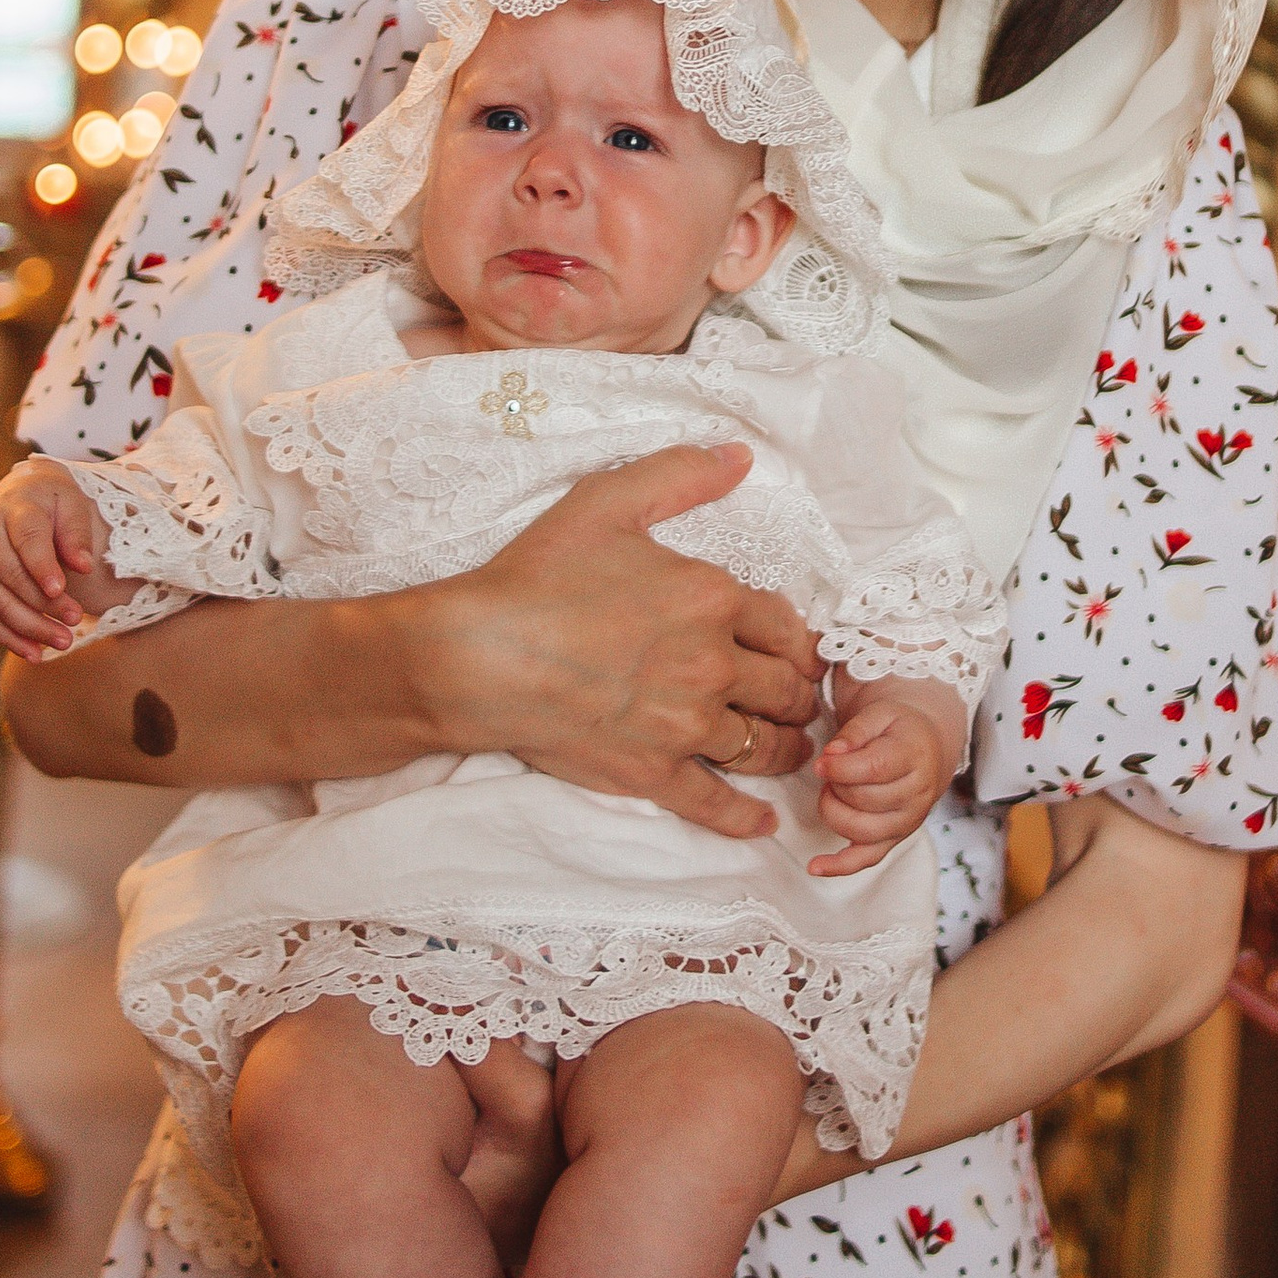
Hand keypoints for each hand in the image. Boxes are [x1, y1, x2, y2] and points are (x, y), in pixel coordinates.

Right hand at [0, 460, 115, 660]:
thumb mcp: (70, 503)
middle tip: (77, 621)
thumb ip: (76, 533)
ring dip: (29, 627)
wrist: (17, 495)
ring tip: (64, 643)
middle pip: (11, 576)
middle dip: (43, 604)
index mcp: (12, 510)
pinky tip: (35, 654)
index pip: (26, 540)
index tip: (61, 589)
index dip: (41, 566)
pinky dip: (9, 637)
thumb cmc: (51, 501)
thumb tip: (84, 566)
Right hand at [413, 444, 824, 840]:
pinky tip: (761, 820)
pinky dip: (744, 817)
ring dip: (785, 746)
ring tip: (788, 746)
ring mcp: (684, 726)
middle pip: (786, 689)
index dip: (796, 636)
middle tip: (796, 697)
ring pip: (765, 746)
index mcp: (712, 599)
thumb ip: (681, 475)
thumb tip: (741, 457)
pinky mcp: (651, 773)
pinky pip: (715, 805)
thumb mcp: (608, 500)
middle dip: (798, 693)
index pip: (786, 624)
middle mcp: (712, 666)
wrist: (478, 655)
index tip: (794, 647)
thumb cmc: (538, 575)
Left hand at [810, 689, 953, 876]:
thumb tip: (831, 754)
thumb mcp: (880, 713)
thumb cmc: (898, 729)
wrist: (926, 748)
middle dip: (836, 785)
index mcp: (914, 756)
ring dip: (834, 811)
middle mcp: (917, 794)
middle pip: (864, 800)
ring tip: (832, 791)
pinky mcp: (895, 839)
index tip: (821, 763)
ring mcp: (908, 821)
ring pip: (862, 831)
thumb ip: (855, 730)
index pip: (875, 769)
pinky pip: (868, 859)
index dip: (840, 769)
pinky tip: (815, 866)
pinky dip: (840, 866)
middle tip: (832, 769)